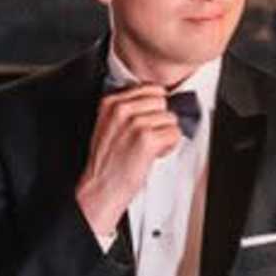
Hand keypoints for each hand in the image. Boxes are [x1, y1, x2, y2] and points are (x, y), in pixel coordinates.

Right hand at [76, 81, 182, 241]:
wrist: (100, 188)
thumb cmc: (106, 161)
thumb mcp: (108, 125)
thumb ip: (128, 107)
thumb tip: (156, 98)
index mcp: (110, 102)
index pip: (151, 88)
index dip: (154, 107)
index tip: (147, 120)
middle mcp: (122, 110)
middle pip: (163, 102)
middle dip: (160, 120)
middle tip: (146, 137)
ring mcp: (135, 123)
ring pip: (171, 119)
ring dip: (164, 135)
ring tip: (147, 148)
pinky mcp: (147, 139)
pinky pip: (175, 134)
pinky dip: (169, 147)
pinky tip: (153, 155)